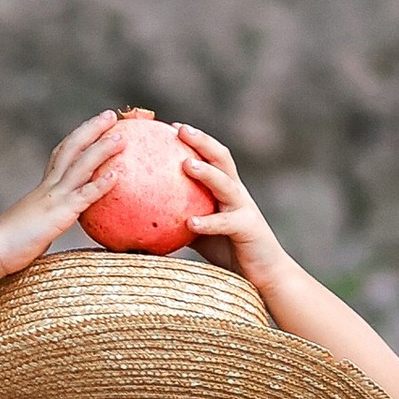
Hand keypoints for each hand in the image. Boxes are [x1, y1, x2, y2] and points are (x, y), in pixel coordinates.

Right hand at [0, 112, 120, 276]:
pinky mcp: (58, 214)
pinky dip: (101, 183)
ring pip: (81, 166)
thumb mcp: (32, 227)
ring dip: (102, 149)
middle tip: (110, 115)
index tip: (93, 125)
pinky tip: (118, 173)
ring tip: (121, 136)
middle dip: (92, 130)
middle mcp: (49, 187)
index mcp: (42, 189)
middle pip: (72, 149)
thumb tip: (55, 226)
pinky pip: (84, 195)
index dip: (78, 138)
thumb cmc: (7, 246)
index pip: (60, 155)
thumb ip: (46, 221)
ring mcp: (53, 198)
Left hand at [175, 127, 291, 293]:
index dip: (194, 138)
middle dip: (202, 141)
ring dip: (207, 173)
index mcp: (224, 189)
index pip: (211, 155)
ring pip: (226, 184)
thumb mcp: (198, 230)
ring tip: (187, 164)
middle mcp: (236, 193)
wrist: (263, 274)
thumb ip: (175, 219)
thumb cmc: (227, 250)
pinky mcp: (249, 229)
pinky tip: (191, 223)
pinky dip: (210, 222)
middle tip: (180, 129)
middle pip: (222, 158)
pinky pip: (227, 223)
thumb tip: (136, 219)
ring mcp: (244, 209)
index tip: (172, 125)